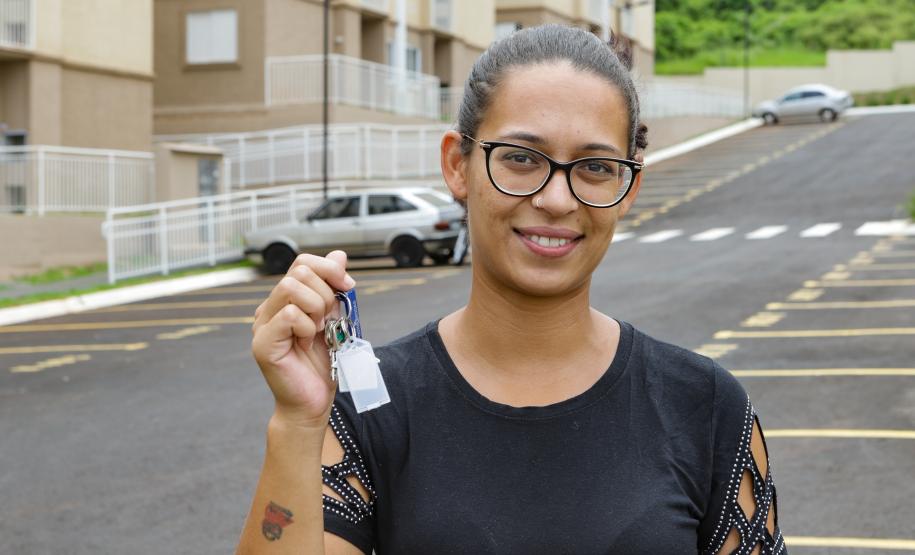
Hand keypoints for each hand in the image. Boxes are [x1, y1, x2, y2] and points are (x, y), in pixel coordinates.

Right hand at [251, 250, 354, 427]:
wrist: (313, 402)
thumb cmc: (323, 364)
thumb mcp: (335, 319)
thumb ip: (334, 289)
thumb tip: (339, 255)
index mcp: (285, 300)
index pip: (302, 262)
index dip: (328, 268)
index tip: (348, 286)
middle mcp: (269, 308)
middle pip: (298, 271)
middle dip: (326, 291)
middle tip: (329, 319)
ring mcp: (262, 324)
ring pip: (291, 287)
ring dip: (316, 307)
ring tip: (318, 331)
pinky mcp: (263, 342)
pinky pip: (289, 314)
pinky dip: (307, 326)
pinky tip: (308, 342)